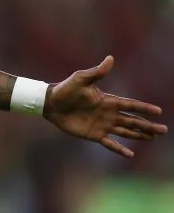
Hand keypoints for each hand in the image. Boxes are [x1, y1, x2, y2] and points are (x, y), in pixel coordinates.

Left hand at [44, 55, 165, 157]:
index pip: (131, 105)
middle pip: (133, 121)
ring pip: (125, 132)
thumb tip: (110, 58)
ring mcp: (102, 125)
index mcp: (108, 101)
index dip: (144, 108)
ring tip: (152, 138)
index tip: (159, 112)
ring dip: (139, 135)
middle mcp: (108, 114)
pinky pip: (109, 143)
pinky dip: (120, 149)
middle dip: (148, 126)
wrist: (50, 103)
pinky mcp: (93, 134)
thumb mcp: (82, 78)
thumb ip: (97, 72)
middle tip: (164, 130)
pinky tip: (130, 154)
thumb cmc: (66, 89)